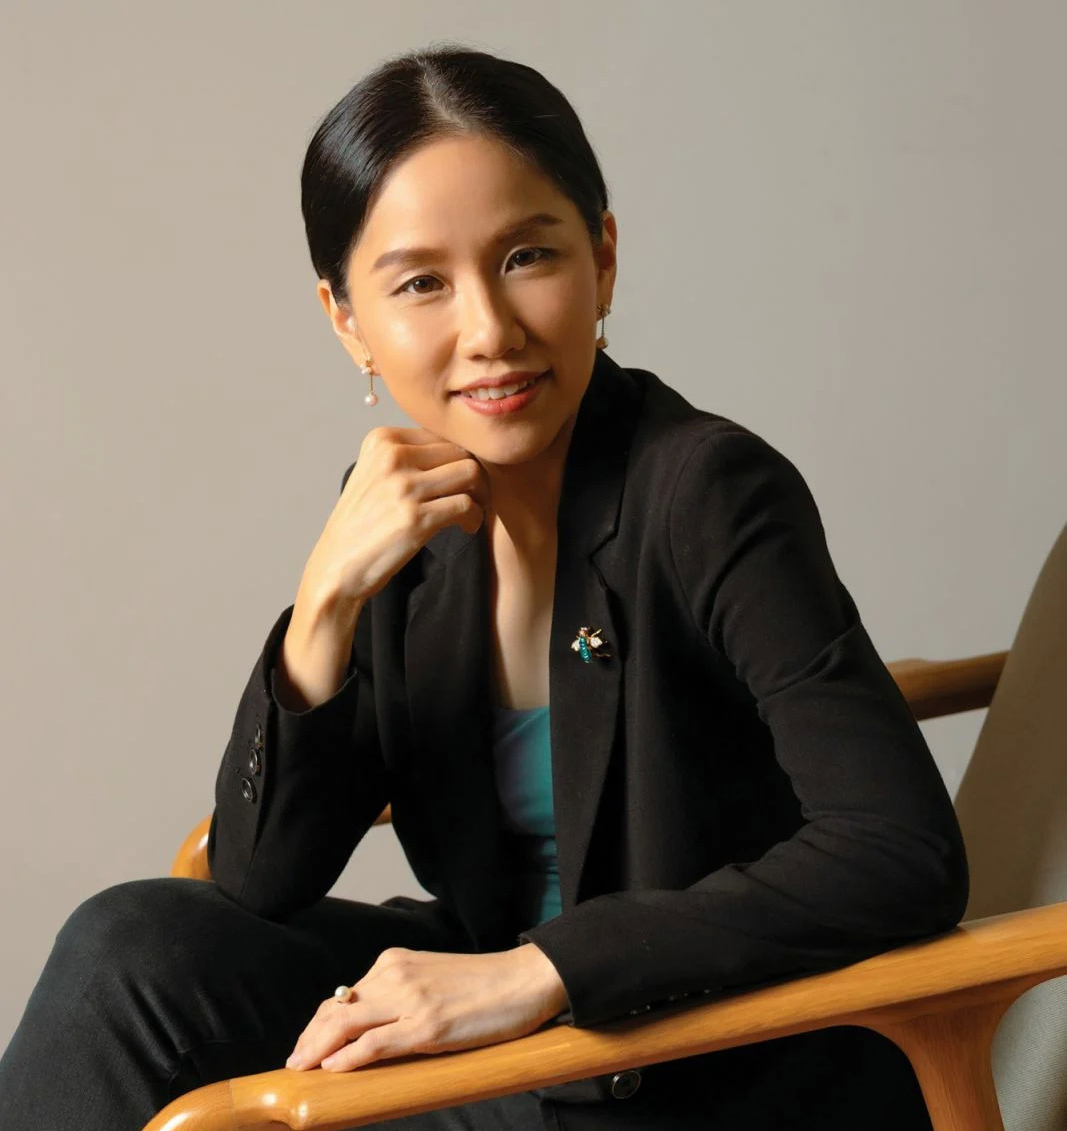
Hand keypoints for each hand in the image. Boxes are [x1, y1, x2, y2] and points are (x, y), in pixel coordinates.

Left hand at [285, 942, 568, 1072]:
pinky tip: (332, 1069)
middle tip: (295, 1063)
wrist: (524, 980)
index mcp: (396, 961)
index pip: (343, 996)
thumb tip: (368, 1026)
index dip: (318, 1023)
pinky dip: (348, 1058)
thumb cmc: (484, 985)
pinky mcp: (428, 1026)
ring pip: (346, 1025)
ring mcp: (411, 1000)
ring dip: (317, 1050)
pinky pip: (375, 1044)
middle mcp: (396, 974)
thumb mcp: (432, 979)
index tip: (305, 1045)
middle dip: (309, 1038)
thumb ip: (400, 994)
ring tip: (302, 1069)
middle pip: (336, 1010)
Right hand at [303, 426, 489, 607]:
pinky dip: (475, 517)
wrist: (337, 565)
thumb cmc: (362, 523)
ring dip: (480, 495)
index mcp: (382, 440)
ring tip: (472, 512)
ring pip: (471, 473)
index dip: (459, 459)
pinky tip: (466, 527)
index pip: (443, 435)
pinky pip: (467, 505)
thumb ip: (408, 455)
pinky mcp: (415, 518)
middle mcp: (392, 457)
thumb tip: (457, 446)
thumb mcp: (374, 473)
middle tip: (475, 498)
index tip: (460, 482)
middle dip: (476, 476)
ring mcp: (404, 487)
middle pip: (461, 451)